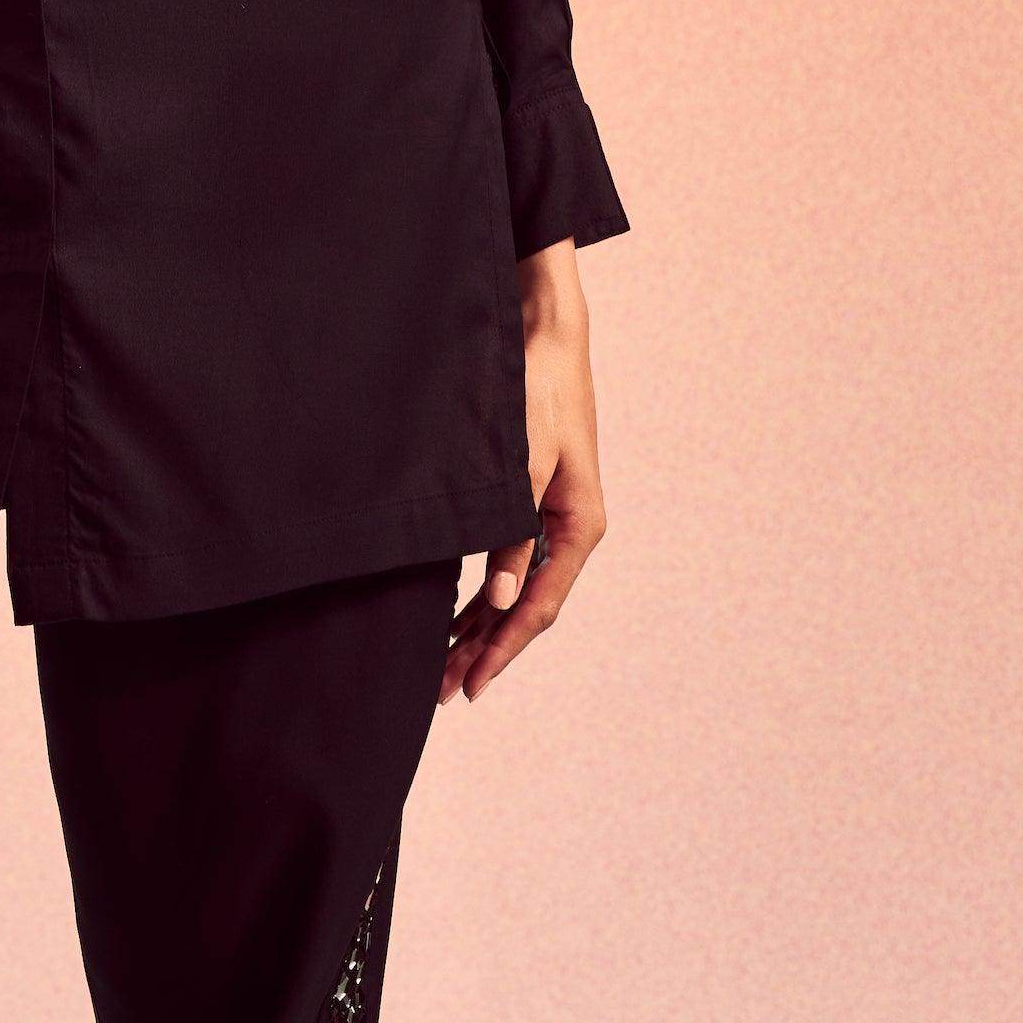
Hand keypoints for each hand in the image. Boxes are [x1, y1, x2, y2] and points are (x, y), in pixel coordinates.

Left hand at [439, 245, 607, 704]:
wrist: (543, 332)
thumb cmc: (537, 390)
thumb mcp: (521, 464)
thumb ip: (510, 535)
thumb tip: (498, 600)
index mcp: (579, 526)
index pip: (538, 607)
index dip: (502, 651)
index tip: (469, 686)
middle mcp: (569, 529)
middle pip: (525, 607)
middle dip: (486, 650)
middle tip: (443, 690)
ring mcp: (550, 517)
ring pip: (514, 589)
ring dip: (482, 627)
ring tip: (444, 666)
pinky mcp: (531, 501)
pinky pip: (507, 562)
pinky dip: (482, 592)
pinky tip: (457, 615)